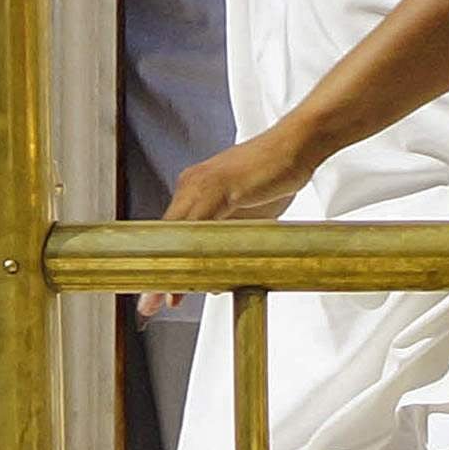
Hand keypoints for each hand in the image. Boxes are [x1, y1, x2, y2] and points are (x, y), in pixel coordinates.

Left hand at [138, 121, 323, 316]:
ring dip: (173, 271)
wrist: (300, 143)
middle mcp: (192, 183)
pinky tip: (192, 274)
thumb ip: (232, 237)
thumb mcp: (249, 212)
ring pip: (179, 236)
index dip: (165, 264)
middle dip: (158, 275)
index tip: (157, 292)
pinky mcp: (220, 187)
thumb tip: (220, 272)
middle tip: (148, 306)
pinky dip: (193, 254)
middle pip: (167, 237)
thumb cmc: (278, 174)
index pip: (172, 233)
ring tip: (166, 299)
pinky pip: (200, 227)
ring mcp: (203, 183)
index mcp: (195, 188)